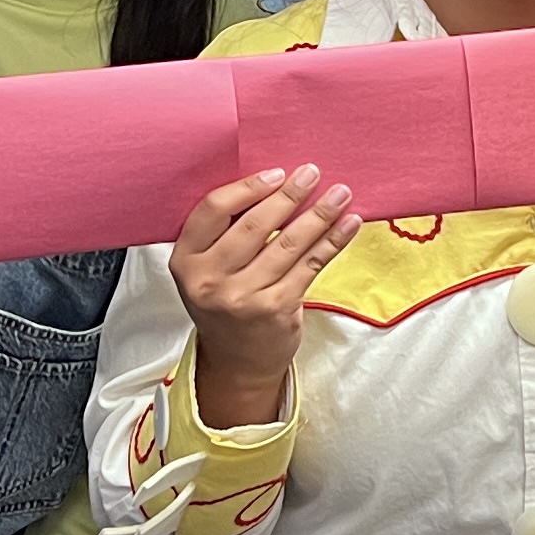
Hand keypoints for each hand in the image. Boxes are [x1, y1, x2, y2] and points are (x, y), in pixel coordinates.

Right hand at [171, 166, 359, 425]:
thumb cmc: (226, 301)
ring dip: (319, 214)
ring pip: (288, 243)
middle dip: (289, 195)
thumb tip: (275, 182)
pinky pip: (310, 265)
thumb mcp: (208, 269)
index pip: (213, 209)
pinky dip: (333, 242)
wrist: (237, 362)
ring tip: (340, 193)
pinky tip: (349, 224)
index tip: (276, 173)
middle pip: (254, 224)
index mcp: (185, 261)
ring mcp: (243, 298)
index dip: (247, 188)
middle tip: (312, 172)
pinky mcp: (276, 310)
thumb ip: (225, 233)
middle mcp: (209, 280)